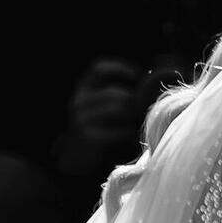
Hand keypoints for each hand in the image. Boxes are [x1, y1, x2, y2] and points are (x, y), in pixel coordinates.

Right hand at [52, 58, 148, 175]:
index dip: (119, 68)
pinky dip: (128, 133)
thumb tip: (147, 83)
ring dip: (133, 115)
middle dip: (133, 100)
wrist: (75, 154)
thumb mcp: (98, 103)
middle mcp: (80, 100)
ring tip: (138, 120)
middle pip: (115, 92)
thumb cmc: (95, 124)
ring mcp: (81, 118)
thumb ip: (115, 91)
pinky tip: (131, 135)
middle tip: (142, 108)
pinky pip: (118, 131)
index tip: (136, 75)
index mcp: (83, 87)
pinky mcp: (87, 136)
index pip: (98, 69)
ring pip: (117, 109)